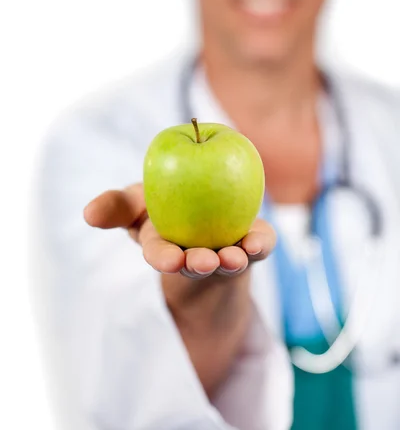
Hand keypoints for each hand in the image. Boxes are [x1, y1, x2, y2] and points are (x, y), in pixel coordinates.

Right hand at [84, 184, 275, 278]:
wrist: (206, 220)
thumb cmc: (166, 210)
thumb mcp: (136, 204)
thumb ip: (116, 205)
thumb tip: (89, 213)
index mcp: (165, 246)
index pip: (160, 253)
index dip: (164, 257)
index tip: (170, 259)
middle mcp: (195, 254)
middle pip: (195, 262)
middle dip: (198, 264)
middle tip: (203, 262)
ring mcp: (225, 253)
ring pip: (229, 260)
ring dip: (231, 260)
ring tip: (235, 257)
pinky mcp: (251, 246)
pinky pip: (260, 246)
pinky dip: (260, 244)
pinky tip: (259, 242)